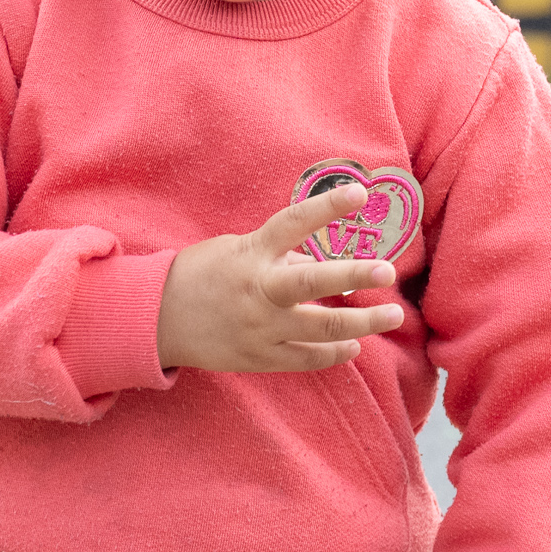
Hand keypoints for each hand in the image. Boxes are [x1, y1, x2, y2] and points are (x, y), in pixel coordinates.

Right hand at [154, 184, 404, 373]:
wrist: (158, 320)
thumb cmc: (202, 274)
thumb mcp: (237, 249)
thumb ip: (282, 256)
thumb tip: (324, 265)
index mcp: (252, 253)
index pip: (293, 222)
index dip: (327, 206)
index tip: (359, 192)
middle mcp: (259, 290)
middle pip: (312, 283)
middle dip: (354, 275)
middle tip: (388, 271)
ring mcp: (260, 327)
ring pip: (320, 329)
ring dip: (361, 324)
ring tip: (392, 315)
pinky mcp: (260, 357)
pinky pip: (306, 359)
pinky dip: (334, 353)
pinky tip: (353, 344)